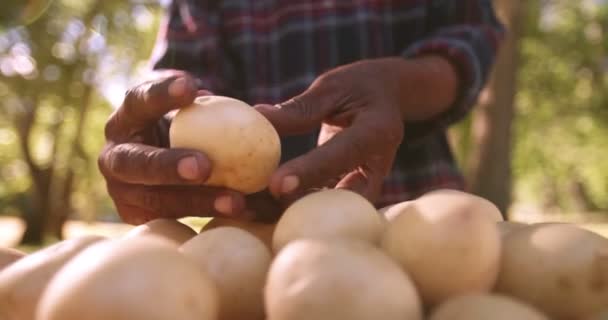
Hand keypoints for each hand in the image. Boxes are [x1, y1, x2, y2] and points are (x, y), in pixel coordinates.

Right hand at [98, 74, 258, 223]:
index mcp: (127, 119)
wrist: (164, 169)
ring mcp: (123, 191)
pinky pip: (174, 220)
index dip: (162, 94)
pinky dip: (209, 217)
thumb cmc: (189, 131)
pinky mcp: (138, 217)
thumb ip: (213, 111)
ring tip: (237, 201)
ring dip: (198, 201)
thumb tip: (262, 114)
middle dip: (167, 165)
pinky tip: (243, 214)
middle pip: (136, 162)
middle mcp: (115, 156)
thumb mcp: (194, 116)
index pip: (138, 100)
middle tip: (203, 166)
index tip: (193, 87)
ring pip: (158, 200)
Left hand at [256, 58, 410, 203]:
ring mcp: (366, 184)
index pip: (341, 155)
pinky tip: (257, 207)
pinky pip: (321, 207)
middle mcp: (377, 166)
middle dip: (294, 206)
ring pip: (327, 209)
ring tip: (245, 210)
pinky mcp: (351, 193)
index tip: (276, 184)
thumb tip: (257, 117)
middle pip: (337, 198)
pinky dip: (290, 208)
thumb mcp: (332, 87)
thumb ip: (299, 108)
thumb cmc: (359, 86)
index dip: (310, 171)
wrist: (388, 101)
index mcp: (377, 132)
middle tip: (251, 207)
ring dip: (287, 212)